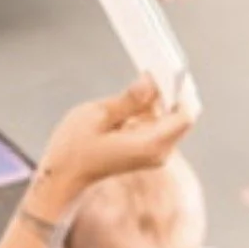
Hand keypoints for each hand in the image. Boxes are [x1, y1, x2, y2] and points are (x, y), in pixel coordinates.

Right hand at [40, 76, 196, 199]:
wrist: (64, 176)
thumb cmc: (74, 150)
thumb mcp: (98, 114)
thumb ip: (129, 98)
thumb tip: (150, 82)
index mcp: (150, 144)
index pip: (185, 115)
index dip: (180, 90)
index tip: (168, 71)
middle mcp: (158, 152)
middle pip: (180, 115)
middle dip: (168, 93)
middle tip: (148, 75)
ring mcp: (154, 154)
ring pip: (169, 118)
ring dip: (155, 101)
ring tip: (130, 93)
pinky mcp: (147, 151)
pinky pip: (157, 125)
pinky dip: (148, 111)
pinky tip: (127, 105)